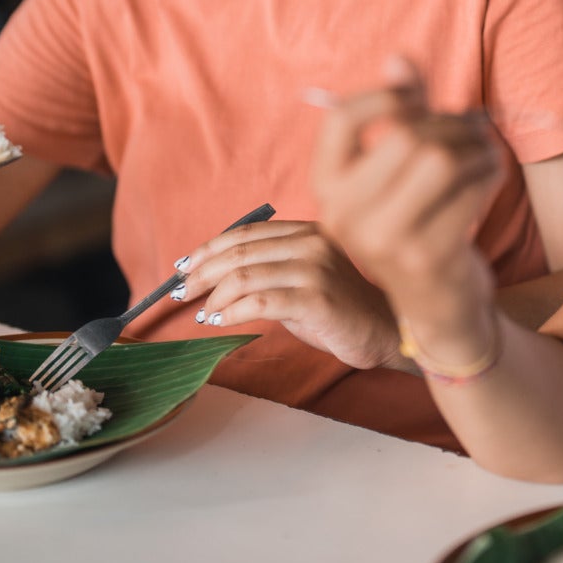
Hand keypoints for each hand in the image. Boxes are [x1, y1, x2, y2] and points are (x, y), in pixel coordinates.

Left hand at [174, 219, 403, 370]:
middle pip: (240, 252)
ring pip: (245, 276)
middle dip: (202, 272)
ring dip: (215, 297)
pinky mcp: (316, 299)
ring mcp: (315, 269)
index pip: (246, 232)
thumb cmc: (336, 308)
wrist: (381, 332)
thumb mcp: (300, 276)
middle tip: (181, 292)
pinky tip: (221, 320)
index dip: (209, 248)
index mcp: (307, 230)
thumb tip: (207, 274)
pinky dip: (232, 312)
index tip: (183, 266)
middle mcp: (312, 243)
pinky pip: (259, 302)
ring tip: (204, 312)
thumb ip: (266, 267)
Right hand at [311, 58, 503, 327]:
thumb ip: (400, 113)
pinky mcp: (425, 257)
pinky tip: (490, 176)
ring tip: (485, 151)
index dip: (385, 96)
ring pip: (441, 159)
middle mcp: (343, 216)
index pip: (341, 119)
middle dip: (451, 124)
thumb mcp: (400, 168)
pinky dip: (488, 174)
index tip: (417, 98)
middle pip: (406, 135)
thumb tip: (398, 58)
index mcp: (327, 188)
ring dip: (475, 147)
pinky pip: (469, 190)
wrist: (438, 304)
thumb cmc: (419, 220)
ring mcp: (382, 240)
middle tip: (473, 128)